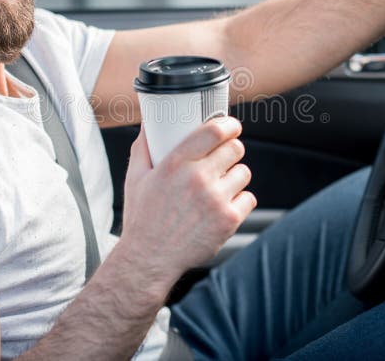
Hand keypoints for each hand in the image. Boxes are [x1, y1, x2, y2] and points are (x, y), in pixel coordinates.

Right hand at [118, 117, 254, 285]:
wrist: (149, 259)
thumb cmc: (143, 218)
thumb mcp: (135, 178)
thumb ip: (143, 148)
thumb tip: (148, 127)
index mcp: (176, 163)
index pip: (213, 131)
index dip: (228, 125)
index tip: (231, 126)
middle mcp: (197, 178)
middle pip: (234, 149)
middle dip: (231, 150)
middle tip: (224, 158)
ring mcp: (215, 200)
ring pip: (244, 173)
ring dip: (235, 176)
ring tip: (221, 185)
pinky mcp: (228, 220)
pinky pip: (248, 198)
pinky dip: (240, 201)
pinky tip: (224, 205)